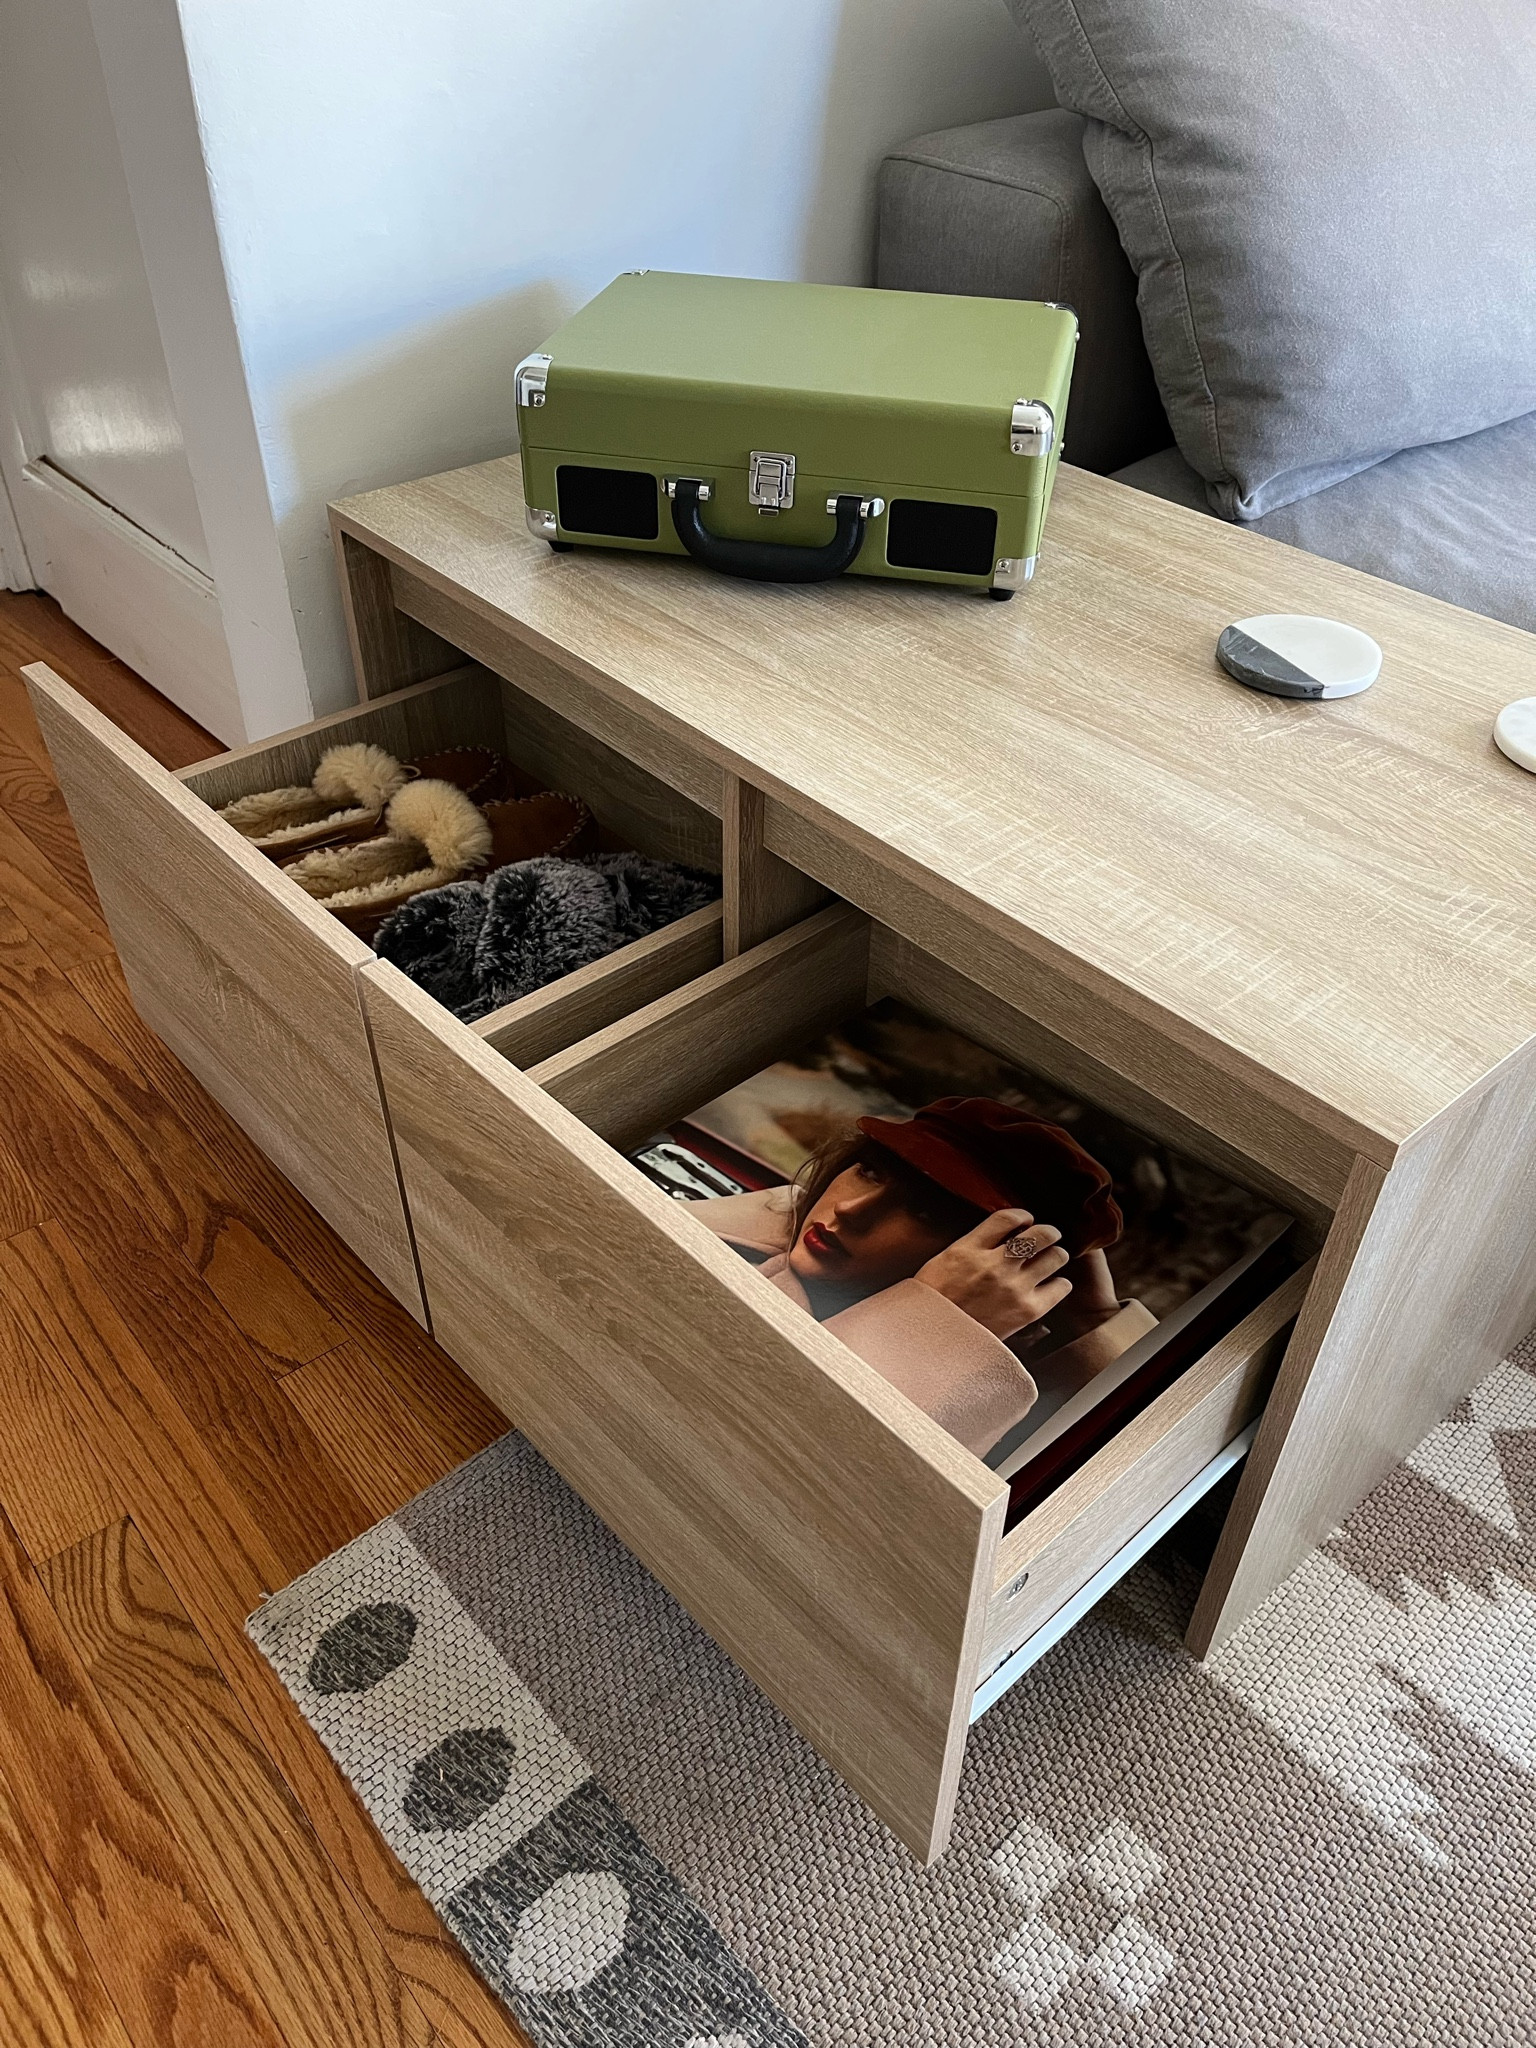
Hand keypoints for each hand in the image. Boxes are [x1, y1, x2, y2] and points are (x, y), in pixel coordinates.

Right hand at [914, 1209, 1072, 1341]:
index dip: (1022, 1215)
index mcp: (969, 1249)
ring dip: (1056, 1255)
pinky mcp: (1027, 1310)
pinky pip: (1060, 1288)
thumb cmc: (934, 1305)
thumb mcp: (943, 1262)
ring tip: (1053, 1259)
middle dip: (1048, 1232)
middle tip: (1048, 1236)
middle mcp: (994, 1264)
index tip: (1025, 1220)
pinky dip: (1060, 1284)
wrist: (933, 1343)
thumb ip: (971, 1246)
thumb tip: (998, 1235)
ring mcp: (1013, 1287)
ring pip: (1055, 1257)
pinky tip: (1054, 1285)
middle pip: (1039, 1234)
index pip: (1007, 1217)